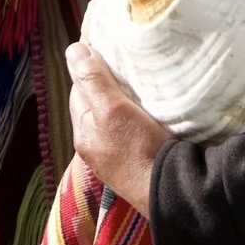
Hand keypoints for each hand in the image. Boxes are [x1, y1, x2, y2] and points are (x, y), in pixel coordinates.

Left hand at [66, 43, 173, 215]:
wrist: (171, 195)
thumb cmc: (139, 150)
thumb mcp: (113, 110)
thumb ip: (93, 81)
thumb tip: (73, 50)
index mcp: (83, 132)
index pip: (79, 89)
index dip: (90, 67)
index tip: (107, 49)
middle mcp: (94, 147)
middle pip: (95, 104)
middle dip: (105, 84)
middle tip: (125, 64)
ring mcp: (114, 159)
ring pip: (113, 119)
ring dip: (122, 102)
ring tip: (139, 86)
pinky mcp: (135, 165)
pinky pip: (128, 133)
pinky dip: (135, 119)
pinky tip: (149, 116)